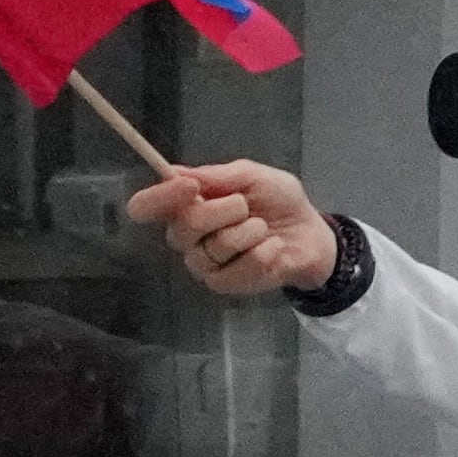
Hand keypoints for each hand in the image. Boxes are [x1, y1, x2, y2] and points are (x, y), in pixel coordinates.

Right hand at [123, 159, 338, 299]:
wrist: (312, 234)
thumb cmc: (278, 202)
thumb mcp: (254, 176)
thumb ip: (220, 175)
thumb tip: (178, 173)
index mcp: (184, 205)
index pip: (145, 207)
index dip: (160, 197)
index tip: (189, 186)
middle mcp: (186, 237)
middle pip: (183, 226)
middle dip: (221, 211)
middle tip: (244, 205)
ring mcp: (204, 263)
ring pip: (213, 248)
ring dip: (247, 233)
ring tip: (263, 227)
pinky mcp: (225, 283)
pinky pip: (235, 271)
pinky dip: (262, 254)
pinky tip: (273, 248)